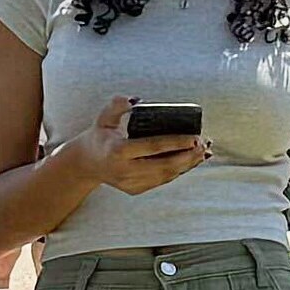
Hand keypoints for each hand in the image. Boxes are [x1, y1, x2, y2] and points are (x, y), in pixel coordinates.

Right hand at [74, 105, 207, 196]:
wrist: (86, 164)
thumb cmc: (99, 135)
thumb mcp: (103, 117)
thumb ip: (117, 106)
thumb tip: (136, 100)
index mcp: (117, 151)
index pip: (152, 147)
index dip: (176, 143)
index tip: (194, 137)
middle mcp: (124, 170)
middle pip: (163, 166)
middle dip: (187, 157)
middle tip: (203, 145)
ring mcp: (130, 183)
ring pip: (165, 176)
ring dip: (187, 165)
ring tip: (203, 152)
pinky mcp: (135, 189)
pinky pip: (161, 181)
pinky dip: (178, 171)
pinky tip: (191, 161)